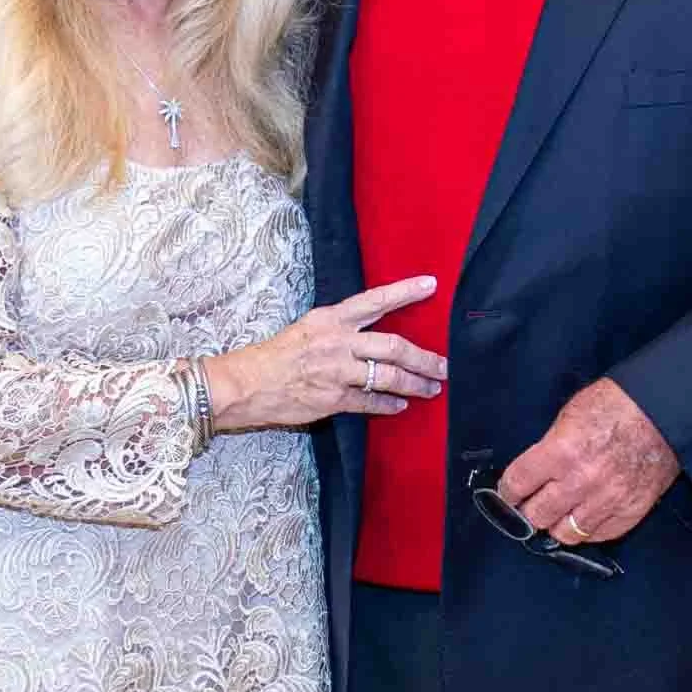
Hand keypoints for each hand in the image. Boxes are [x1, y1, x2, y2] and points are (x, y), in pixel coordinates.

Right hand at [203, 276, 446, 432]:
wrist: (248, 383)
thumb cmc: (276, 355)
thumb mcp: (309, 328)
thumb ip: (340, 329)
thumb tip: (370, 335)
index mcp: (331, 318)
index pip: (375, 300)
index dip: (405, 292)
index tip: (430, 284)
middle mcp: (338, 342)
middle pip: (393, 346)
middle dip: (423, 357)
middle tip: (444, 365)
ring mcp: (337, 372)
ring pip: (387, 377)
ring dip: (414, 384)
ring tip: (431, 388)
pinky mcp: (333, 399)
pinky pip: (371, 402)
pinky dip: (389, 405)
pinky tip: (400, 406)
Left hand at [496, 378, 677, 543]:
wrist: (665, 413)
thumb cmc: (615, 405)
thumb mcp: (569, 415)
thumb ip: (549, 447)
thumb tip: (534, 472)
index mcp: (561, 451)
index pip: (518, 484)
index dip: (507, 491)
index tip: (507, 494)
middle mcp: (581, 481)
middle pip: (537, 515)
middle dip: (528, 511)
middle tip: (530, 506)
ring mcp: (607, 500)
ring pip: (565, 533)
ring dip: (556, 524)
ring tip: (556, 514)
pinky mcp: (630, 512)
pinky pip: (597, 535)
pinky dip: (585, 529)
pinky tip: (582, 517)